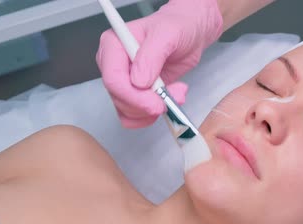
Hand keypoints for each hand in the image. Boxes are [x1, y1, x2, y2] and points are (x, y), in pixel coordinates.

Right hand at [96, 0, 222, 127]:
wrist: (189, 33)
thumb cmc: (177, 27)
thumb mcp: (167, 34)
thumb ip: (151, 56)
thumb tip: (138, 81)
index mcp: (113, 45)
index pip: (113, 79)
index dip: (133, 97)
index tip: (157, 102)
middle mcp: (114, 65)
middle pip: (119, 98)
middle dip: (147, 105)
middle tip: (171, 98)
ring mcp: (124, 81)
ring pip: (126, 111)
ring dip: (153, 110)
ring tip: (175, 93)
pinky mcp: (135, 94)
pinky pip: (134, 116)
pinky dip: (152, 115)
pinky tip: (168, 100)